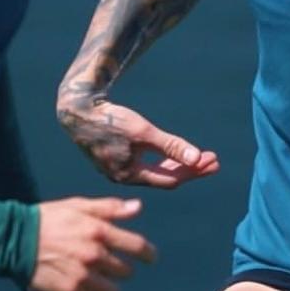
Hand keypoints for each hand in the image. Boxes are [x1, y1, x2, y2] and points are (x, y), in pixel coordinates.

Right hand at [33, 196, 155, 290]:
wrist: (14, 240)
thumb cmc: (48, 219)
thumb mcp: (78, 206)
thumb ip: (110, 209)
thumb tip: (138, 208)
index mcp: (98, 230)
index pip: (137, 246)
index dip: (148, 254)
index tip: (150, 257)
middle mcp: (94, 254)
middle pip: (125, 271)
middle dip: (119, 268)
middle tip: (105, 265)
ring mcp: (82, 275)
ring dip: (107, 286)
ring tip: (92, 278)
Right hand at [56, 97, 219, 187]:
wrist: (77, 110)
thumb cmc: (111, 119)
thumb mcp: (144, 132)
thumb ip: (171, 146)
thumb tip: (197, 158)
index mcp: (130, 175)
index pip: (171, 179)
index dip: (193, 171)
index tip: (212, 160)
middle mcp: (123, 178)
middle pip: (164, 177)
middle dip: (189, 168)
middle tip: (212, 160)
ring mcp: (117, 170)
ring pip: (154, 172)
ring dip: (177, 163)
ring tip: (197, 157)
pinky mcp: (113, 160)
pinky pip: (143, 166)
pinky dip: (160, 160)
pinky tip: (170, 155)